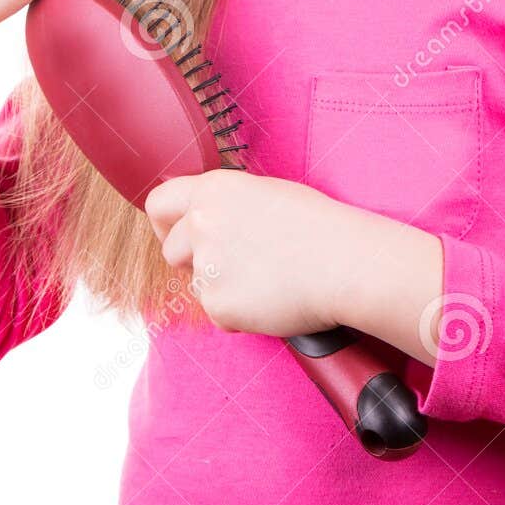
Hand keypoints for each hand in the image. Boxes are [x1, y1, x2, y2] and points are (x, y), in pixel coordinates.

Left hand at [144, 168, 358, 337]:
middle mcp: (201, 224)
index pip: (159, 203)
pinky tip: (271, 299)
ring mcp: (206, 266)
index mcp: (213, 190)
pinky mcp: (218, 305)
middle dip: (192, 262)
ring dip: (221, 288)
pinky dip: (239, 313)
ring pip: (197, 284)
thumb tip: (209, 220)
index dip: (166, 224)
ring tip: (266, 280)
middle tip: (229, 268)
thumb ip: (227, 205)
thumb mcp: (266, 194)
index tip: (179, 236)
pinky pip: (218, 313)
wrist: (345, 263)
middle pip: (171, 250)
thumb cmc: (318, 226)